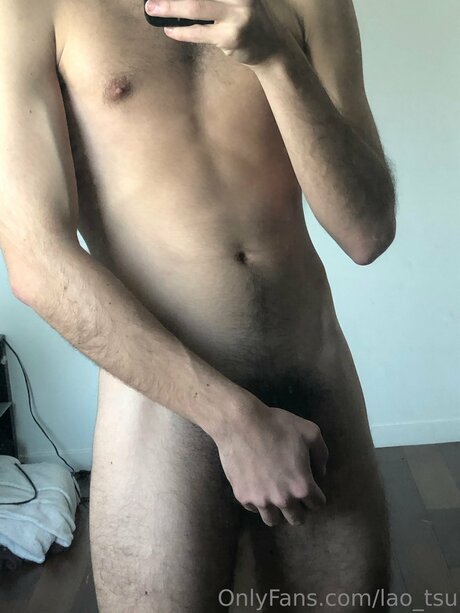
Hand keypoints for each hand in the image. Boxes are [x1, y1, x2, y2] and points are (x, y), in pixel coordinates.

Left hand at [144, 0, 288, 66]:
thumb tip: (181, 0)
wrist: (274, 47)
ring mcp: (237, 15)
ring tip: (152, 7)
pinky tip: (169, 30)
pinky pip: (199, 33)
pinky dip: (181, 32)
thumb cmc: (250, 18)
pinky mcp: (231, 37)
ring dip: (170, 8)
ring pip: (195, 7)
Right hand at [215, 399, 328, 526]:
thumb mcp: (310, 432)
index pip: (317, 504)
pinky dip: (258, 502)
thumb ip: (321, 454)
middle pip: (297, 519)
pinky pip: (253, 508)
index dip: (316, 495)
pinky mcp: (242, 496)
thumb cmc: (276, 425)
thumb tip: (320, 472)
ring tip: (276, 498)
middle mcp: (282, 499)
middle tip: (294, 495)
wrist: (240, 422)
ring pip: (273, 521)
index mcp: (301, 486)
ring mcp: (260, 500)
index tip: (311, 487)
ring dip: (278, 512)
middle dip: (299, 509)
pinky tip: (258, 487)